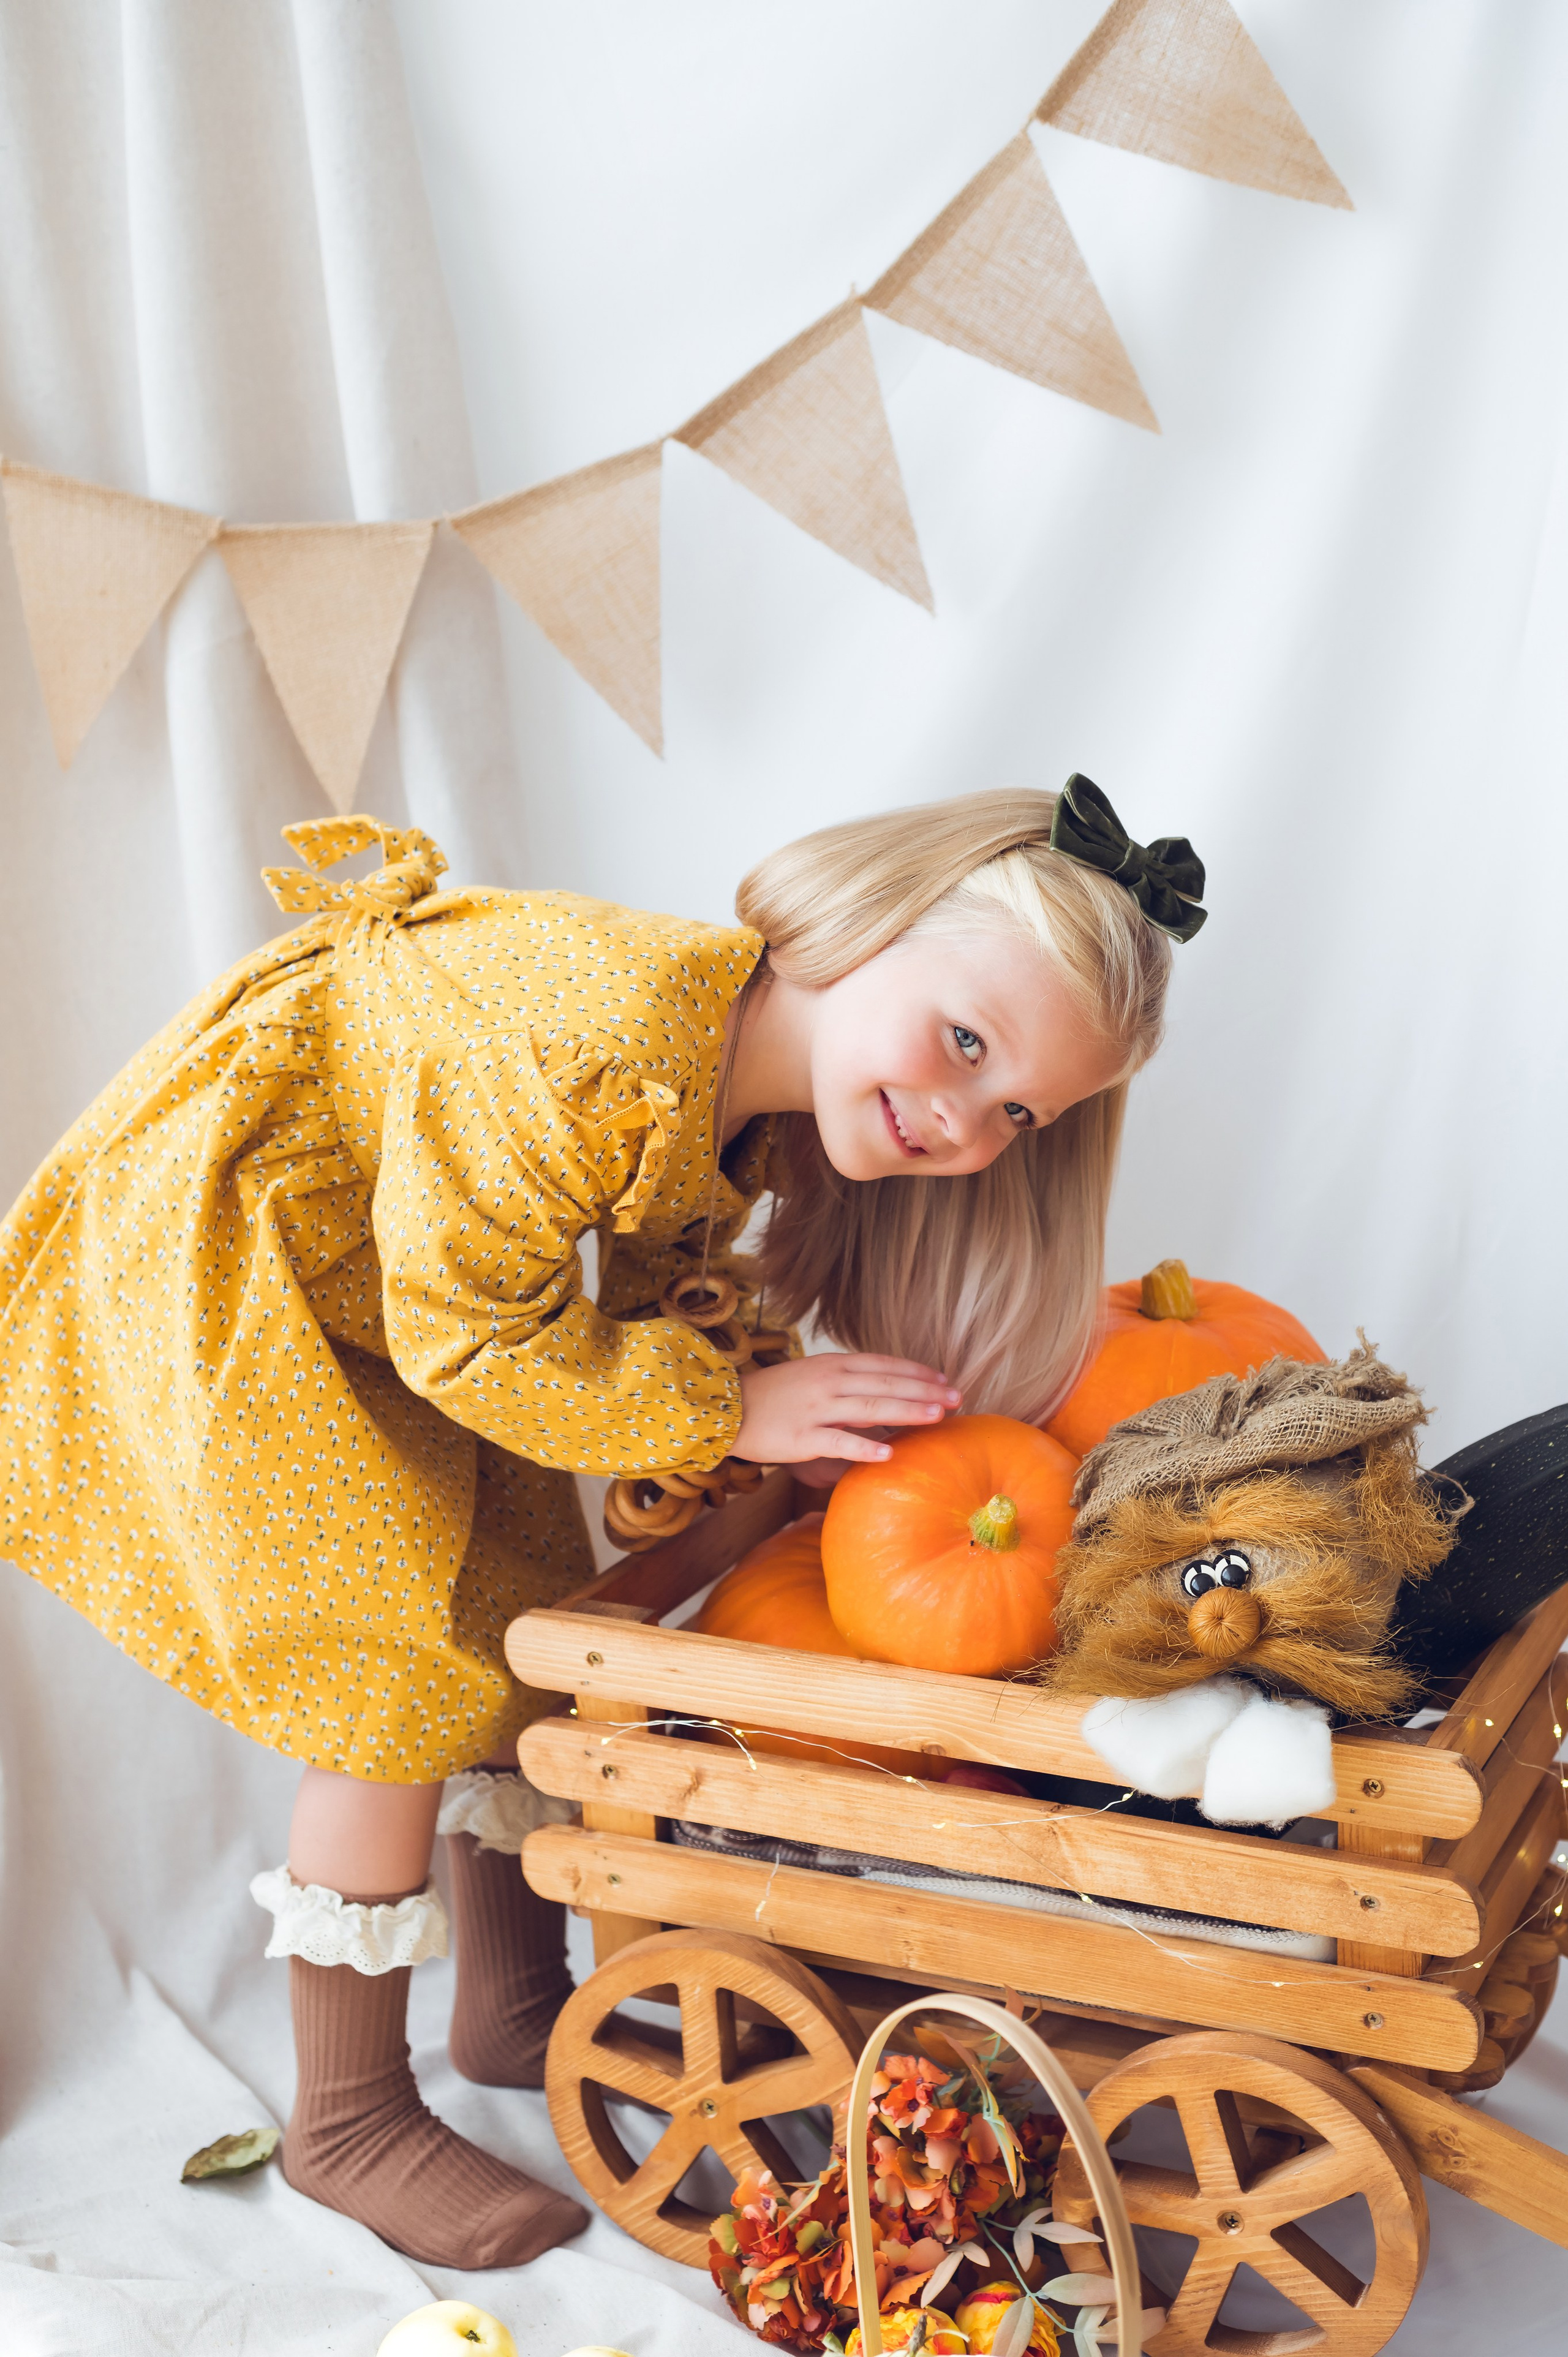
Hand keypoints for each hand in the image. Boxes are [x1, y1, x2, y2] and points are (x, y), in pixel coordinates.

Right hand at [734, 1352, 959, 1468]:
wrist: (727, 1408)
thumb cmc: (774, 1396)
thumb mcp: (813, 1378)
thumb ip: (848, 1385)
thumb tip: (887, 1396)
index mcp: (833, 1365)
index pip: (884, 1365)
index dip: (917, 1372)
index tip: (946, 1380)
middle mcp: (828, 1382)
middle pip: (885, 1383)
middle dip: (924, 1391)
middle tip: (957, 1398)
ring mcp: (815, 1408)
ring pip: (869, 1407)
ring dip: (906, 1410)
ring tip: (936, 1417)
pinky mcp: (801, 1437)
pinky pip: (838, 1441)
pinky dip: (864, 1446)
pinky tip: (888, 1453)